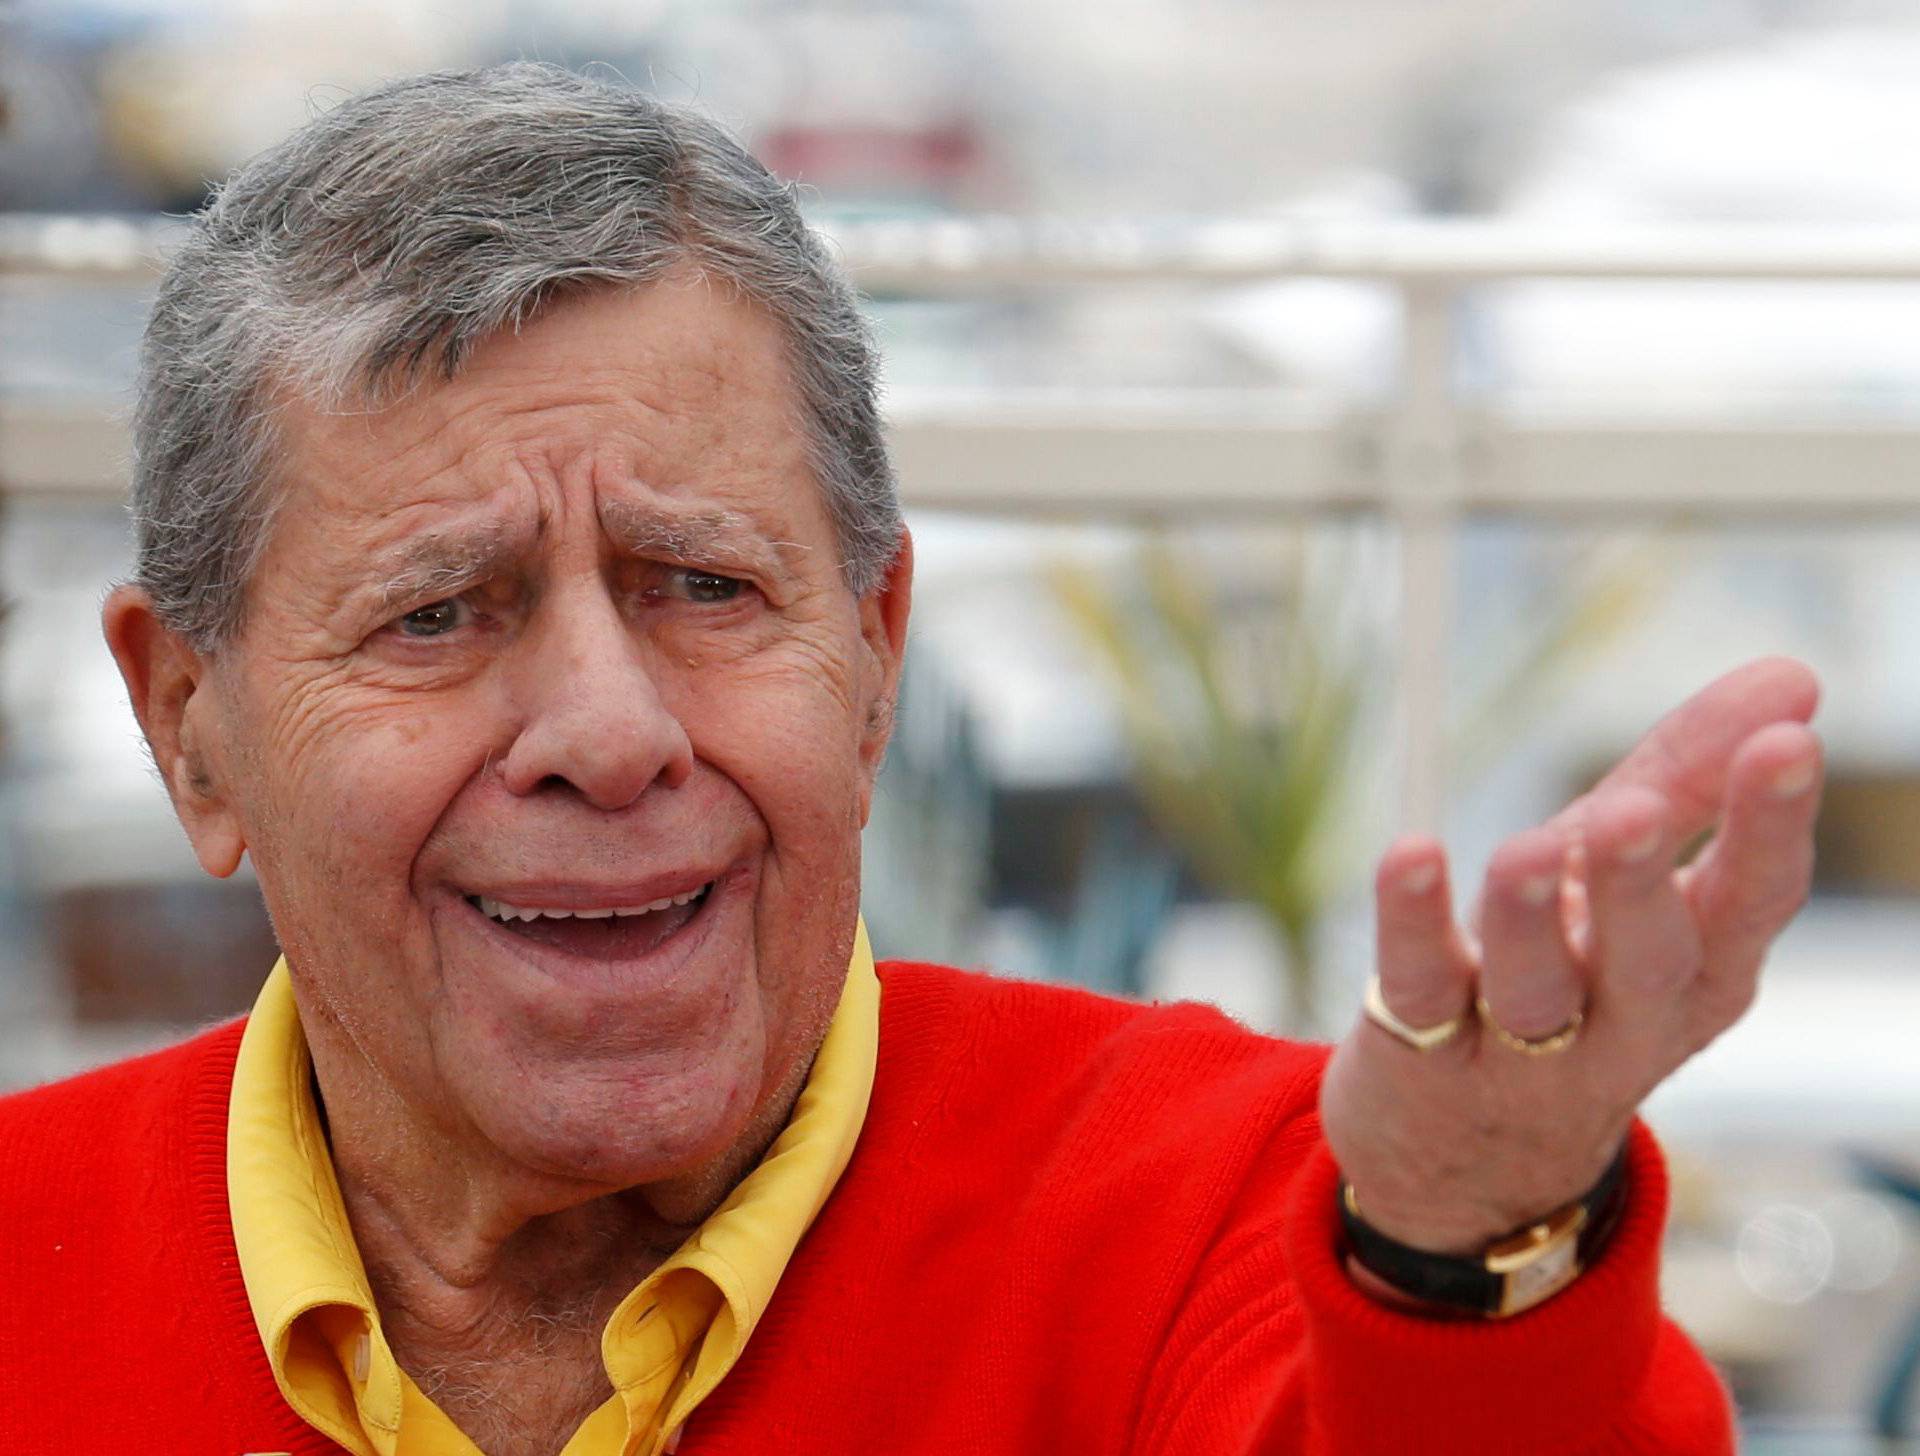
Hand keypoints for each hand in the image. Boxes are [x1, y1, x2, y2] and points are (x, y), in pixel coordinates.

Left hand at [1320, 657, 1822, 1255]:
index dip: (1770, 828)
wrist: (1463, 1156)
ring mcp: (1521, 1051)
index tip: (1786, 741)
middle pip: (1649, 961)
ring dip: (1530, 916)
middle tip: (1632, 812)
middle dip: (1640, 885)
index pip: (1749, 902)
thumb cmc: (1565, 976)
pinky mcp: (1425, 1052)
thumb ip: (1691, 777)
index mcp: (1697, 973)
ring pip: (1538, 991)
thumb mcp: (1622, 878)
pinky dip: (1413, 922)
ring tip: (1526, 846)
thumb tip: (1793, 673)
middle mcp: (1623, 1021)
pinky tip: (1411, 855)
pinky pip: (1422, 987)